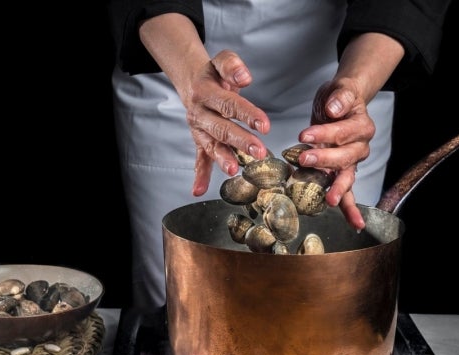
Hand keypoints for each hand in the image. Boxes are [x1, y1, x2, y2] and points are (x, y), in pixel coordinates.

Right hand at [184, 50, 270, 196]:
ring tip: (234, 170)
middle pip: (221, 128)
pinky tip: (199, 189)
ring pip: (211, 145)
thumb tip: (244, 78)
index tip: (265, 125)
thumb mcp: (221, 60)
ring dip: (222, 159)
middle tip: (259, 151)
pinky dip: (200, 175)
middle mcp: (200, 113)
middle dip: (240, 141)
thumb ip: (232, 65)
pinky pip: (199, 159)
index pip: (229, 104)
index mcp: (205, 92)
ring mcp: (199, 130)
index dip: (247, 115)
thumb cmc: (214, 75)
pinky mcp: (199, 141)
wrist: (193, 84)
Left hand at [295, 79, 375, 230]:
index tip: (304, 134)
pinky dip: (351, 209)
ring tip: (331, 200)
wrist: (341, 104)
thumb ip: (340, 97)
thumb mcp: (340, 89)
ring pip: (347, 177)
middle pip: (344, 157)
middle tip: (304, 157)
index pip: (342, 132)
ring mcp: (352, 163)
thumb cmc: (339, 98)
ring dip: (339, 189)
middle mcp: (360, 147)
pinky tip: (356, 225)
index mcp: (362, 126)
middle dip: (324, 159)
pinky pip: (349, 192)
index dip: (324, 134)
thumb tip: (333, 109)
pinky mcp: (343, 172)